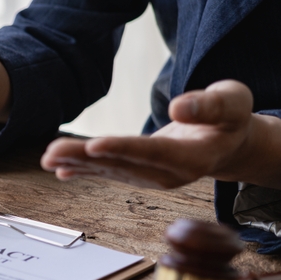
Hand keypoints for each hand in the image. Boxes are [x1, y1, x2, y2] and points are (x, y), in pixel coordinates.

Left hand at [40, 80, 280, 192]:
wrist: (230, 143)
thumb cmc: (231, 117)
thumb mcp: (233, 102)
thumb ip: (210, 105)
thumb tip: (179, 107)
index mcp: (194, 156)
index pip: (153, 152)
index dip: (124, 149)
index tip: (95, 144)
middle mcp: (169, 174)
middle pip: (123, 164)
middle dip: (86, 158)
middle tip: (52, 152)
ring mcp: (152, 177)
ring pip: (110, 170)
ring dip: (76, 164)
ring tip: (47, 158)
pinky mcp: (140, 173)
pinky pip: (108, 173)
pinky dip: (83, 170)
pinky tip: (59, 170)